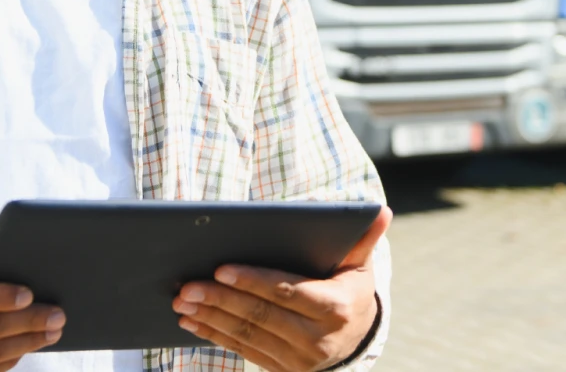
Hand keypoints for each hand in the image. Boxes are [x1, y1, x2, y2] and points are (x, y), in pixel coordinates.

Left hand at [172, 206, 391, 371]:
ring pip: (247, 336)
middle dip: (220, 300)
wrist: (357, 339)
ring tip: (183, 302)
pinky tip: (193, 323)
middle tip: (188, 285)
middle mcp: (318, 339)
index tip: (222, 269)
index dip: (254, 281)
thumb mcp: (359, 266)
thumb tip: (382, 209)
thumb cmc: (349, 289)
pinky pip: (244, 351)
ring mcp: (299, 360)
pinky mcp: (283, 371)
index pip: (288, 292)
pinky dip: (215, 336)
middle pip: (261, 315)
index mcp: (335, 307)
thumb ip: (364, 239)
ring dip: (211, 319)